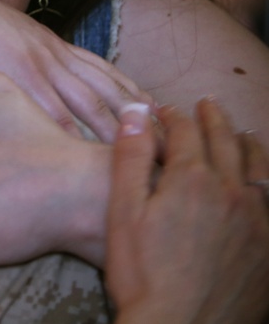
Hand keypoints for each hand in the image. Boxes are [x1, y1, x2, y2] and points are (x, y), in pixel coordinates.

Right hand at [0, 0, 150, 141]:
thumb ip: (24, 56)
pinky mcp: (19, 77)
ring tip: (143, 154)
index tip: (158, 114)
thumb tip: (30, 75)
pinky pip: (54, 112)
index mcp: (52, 44)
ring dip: (119, 130)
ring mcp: (40, 65)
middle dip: (141, 116)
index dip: (133, 93)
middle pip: (109, 89)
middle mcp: (55, 54)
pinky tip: (89, 155)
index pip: (105, 71)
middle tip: (166, 140)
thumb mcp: (5, 38)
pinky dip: (75, 135)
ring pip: (92, 103)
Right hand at [106, 100, 268, 323]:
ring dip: (249, 144)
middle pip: (227, 142)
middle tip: (206, 105)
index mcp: (192, 180)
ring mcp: (258, 221)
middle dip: (214, 119)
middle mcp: (232, 192)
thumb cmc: (142, 273)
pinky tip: (263, 183)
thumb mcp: (123, 212)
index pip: (186, 132)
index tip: (163, 110)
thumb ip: (132, 157)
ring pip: (260, 168)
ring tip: (243, 134)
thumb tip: (136, 112)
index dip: (173, 116)